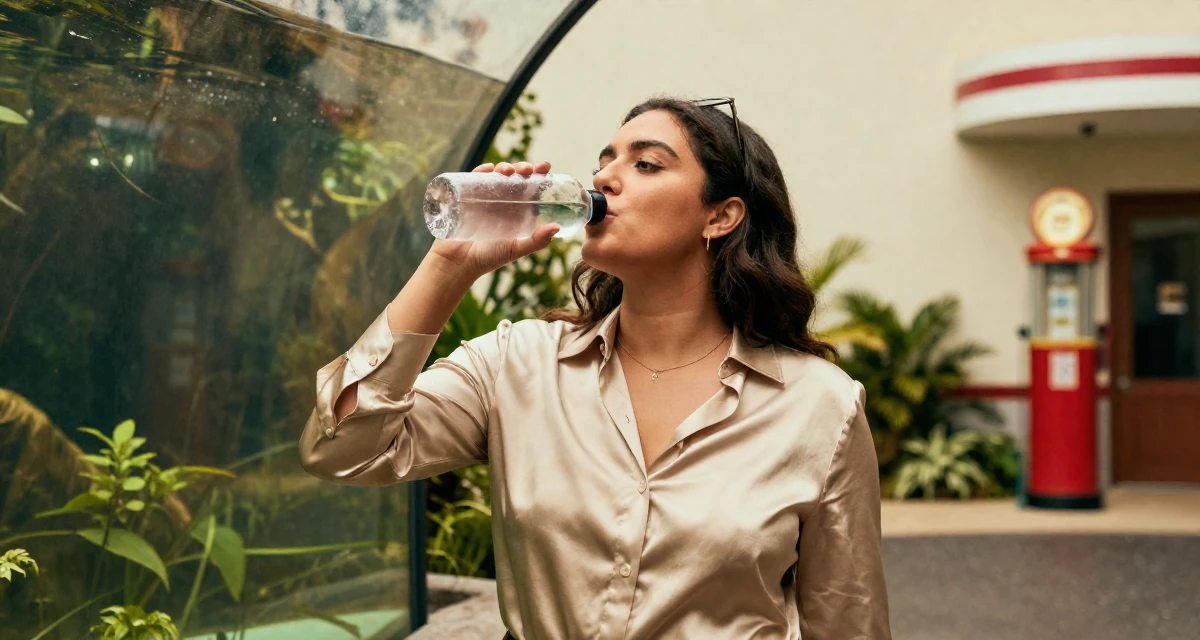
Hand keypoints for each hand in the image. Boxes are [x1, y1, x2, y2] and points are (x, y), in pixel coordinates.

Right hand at [427, 160, 558, 280]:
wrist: (457, 263)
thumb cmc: (488, 258)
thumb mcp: (515, 249)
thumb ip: (536, 241)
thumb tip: (556, 227)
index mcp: (517, 211)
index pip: (531, 188)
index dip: (538, 175)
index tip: (544, 167)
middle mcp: (502, 202)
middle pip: (515, 177)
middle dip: (523, 168)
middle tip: (528, 170)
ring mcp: (484, 198)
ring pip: (496, 175)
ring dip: (504, 167)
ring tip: (508, 172)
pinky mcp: (466, 197)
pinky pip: (474, 178)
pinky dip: (481, 170)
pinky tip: (488, 169)